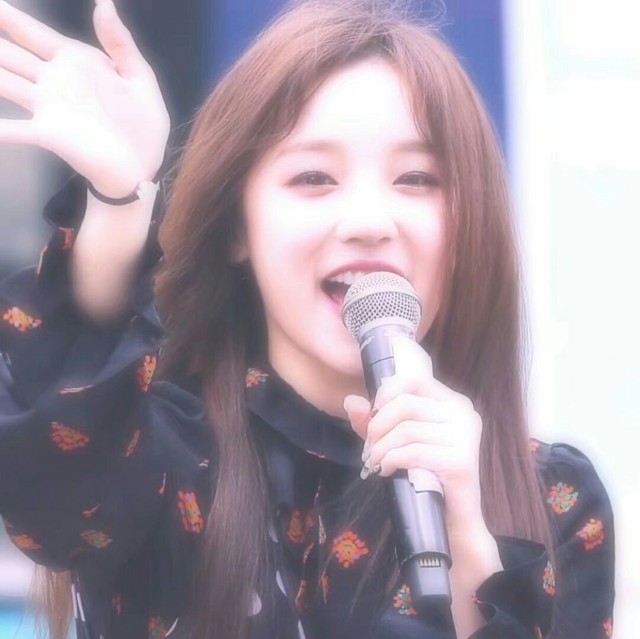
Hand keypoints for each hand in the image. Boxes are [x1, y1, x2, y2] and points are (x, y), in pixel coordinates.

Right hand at [0, 0, 168, 196]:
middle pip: (10, 55)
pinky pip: (13, 128)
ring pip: (4, 83)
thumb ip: (120, 43)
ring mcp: (48, 107)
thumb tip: (103, 3)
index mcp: (76, 62)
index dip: (10, 18)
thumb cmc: (143, 124)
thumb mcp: (139, 79)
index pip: (33, 33)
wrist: (143, 166)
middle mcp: (54, 81)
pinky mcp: (48, 133)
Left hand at [343, 335, 485, 538]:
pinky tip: (386, 470)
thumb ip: (374, 420)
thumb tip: (350, 402)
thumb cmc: (424, 475)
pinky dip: (391, 460)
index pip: (414, 379)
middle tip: (369, 446)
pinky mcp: (461, 461)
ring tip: (374, 461)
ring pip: (406, 429)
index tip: (373, 416)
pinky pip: (413, 452)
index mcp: (452, 402)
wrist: (452, 520)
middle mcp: (463, 413)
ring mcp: (465, 436)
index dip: (386, 394)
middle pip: (405, 404)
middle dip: (377, 425)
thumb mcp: (395, 441)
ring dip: (381, 447)